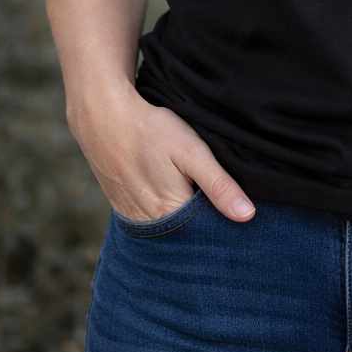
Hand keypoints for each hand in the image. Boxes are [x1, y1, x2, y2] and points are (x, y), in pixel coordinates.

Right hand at [67, 82, 256, 223]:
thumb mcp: (192, 152)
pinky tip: (170, 196)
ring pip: (168, 229)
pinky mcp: (122, 207)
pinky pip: (149, 221)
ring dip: (182, 221)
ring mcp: (133, 217)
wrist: (103, 118)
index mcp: (171, 214)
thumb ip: (219, 185)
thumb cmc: (152, 131)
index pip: (208, 232)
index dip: (223, 223)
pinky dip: (162, 215)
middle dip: (204, 224)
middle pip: (187, 234)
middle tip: (213, 198)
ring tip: (192, 197)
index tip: (236, 213)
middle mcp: (150, 224)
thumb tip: (247, 216)